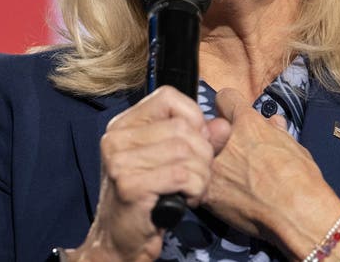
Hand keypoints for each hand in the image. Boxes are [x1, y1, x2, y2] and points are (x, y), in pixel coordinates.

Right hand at [76, 86, 213, 261]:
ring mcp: (119, 161)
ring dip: (201, 176)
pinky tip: (185, 201)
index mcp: (123, 125)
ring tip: (191, 190)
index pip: (168, 97)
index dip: (193, 117)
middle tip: (197, 177)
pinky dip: (195, 190)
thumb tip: (223, 125)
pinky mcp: (129, 185)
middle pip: (182, 127)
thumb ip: (198, 139)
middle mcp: (116, 138)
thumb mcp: (170, 162)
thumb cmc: (147, 200)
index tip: (198, 143)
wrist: (119, 242)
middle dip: (203, 154)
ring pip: (186, 151)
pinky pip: (183, 175)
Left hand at [203, 88, 339, 257]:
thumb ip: (278, 132)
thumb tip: (274, 121)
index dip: (228, 107)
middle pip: (209, 128)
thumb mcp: (295, 147)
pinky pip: (198, 184)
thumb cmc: (302, 180)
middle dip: (216, 137)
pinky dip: (206, 190)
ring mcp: (213, 166)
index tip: (231, 117)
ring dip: (211, 164)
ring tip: (228, 180)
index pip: (225, 98)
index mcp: (248, 124)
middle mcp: (226, 140)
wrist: (297, 214)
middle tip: (230, 153)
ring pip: (200, 156)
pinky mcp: (207, 193)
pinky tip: (222, 198)